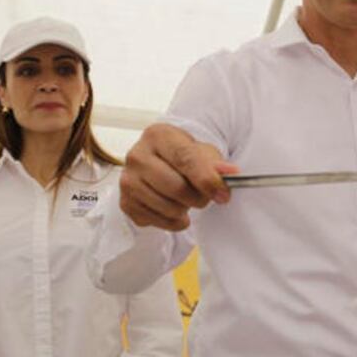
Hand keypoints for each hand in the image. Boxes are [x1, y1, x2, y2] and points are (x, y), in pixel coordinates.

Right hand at [119, 123, 238, 230]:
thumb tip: (231, 173)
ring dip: (186, 210)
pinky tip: (175, 209)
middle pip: (176, 188)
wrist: (160, 163)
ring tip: (187, 200)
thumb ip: (216, 163)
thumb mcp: (203, 153)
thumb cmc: (183, 157)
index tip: (223, 194)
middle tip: (204, 196)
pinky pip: (158, 221)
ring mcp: (128, 180)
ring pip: (168, 208)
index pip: (185, 159)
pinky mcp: (125, 202)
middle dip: (198, 198)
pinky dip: (174, 221)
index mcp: (158, 135)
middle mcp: (137, 155)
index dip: (207, 180)